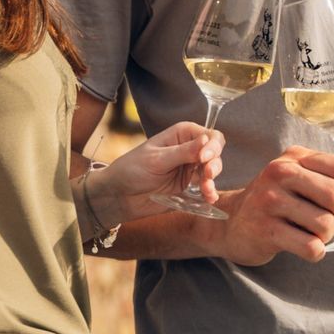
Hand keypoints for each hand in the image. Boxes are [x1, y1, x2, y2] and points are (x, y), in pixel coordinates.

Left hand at [94, 119, 224, 216]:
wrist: (118, 196)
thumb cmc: (132, 170)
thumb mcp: (157, 159)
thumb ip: (183, 152)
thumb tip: (207, 139)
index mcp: (182, 135)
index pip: (209, 135)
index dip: (213, 145)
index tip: (205, 158)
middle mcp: (189, 150)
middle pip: (215, 154)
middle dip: (214, 164)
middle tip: (207, 175)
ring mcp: (189, 169)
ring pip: (212, 172)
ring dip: (212, 180)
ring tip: (206, 190)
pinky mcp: (188, 188)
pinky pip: (205, 190)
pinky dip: (210, 193)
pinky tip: (210, 198)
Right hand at [221, 147, 333, 266]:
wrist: (232, 224)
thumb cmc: (277, 202)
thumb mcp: (305, 180)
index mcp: (294, 157)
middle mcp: (280, 173)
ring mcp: (269, 201)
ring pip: (325, 224)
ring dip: (327, 236)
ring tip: (313, 234)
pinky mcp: (265, 229)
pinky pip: (310, 246)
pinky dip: (315, 252)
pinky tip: (304, 247)